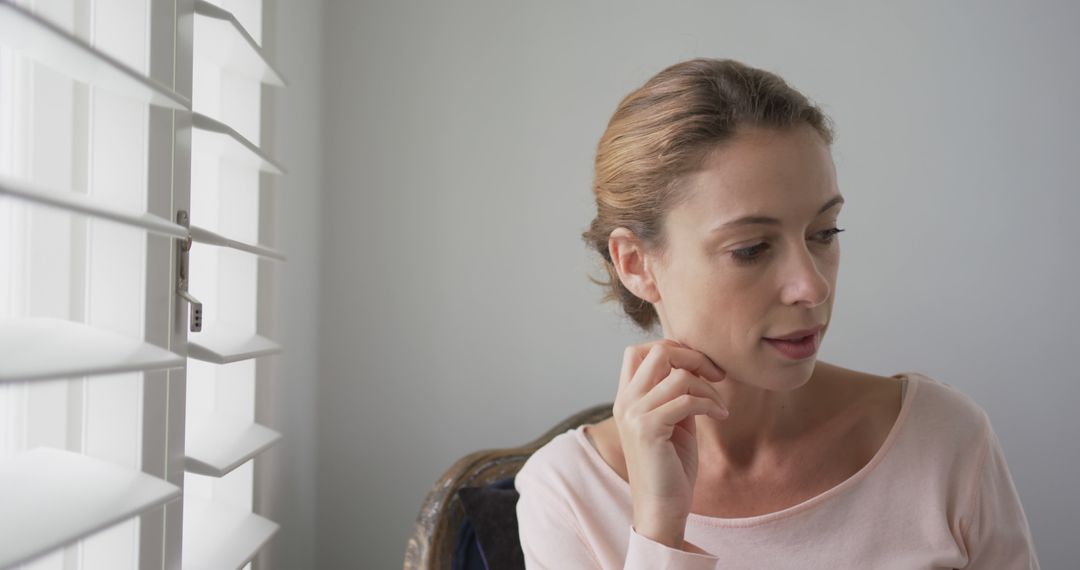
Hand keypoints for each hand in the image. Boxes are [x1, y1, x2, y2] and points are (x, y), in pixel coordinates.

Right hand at [613, 338, 728, 549]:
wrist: (661, 509)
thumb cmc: (671, 469)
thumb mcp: (674, 423)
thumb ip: (677, 395)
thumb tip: (696, 369)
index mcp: (627, 398)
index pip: (639, 350)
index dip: (673, 349)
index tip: (701, 368)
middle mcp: (625, 402)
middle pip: (657, 351)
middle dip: (693, 357)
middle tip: (716, 375)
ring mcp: (634, 415)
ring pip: (677, 374)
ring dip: (707, 387)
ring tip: (720, 405)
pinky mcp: (648, 429)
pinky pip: (686, 400)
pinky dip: (710, 403)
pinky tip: (721, 416)